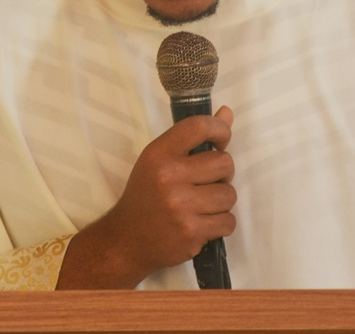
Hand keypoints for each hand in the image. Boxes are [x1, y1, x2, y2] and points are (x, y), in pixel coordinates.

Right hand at [57, 106, 235, 288]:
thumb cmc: (145, 196)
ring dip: (221, 201)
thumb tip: (227, 112)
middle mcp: (169, 177)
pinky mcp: (190, 233)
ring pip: (229, 195)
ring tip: (203, 205)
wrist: (125, 241)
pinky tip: (203, 223)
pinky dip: (221, 223)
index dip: (220, 129)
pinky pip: (228, 222)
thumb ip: (194, 138)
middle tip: (208, 181)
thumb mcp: (160, 161)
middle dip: (223, 173)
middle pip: (224, 163)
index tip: (222, 141)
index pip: (199, 126)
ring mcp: (180, 207)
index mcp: (158, 154)